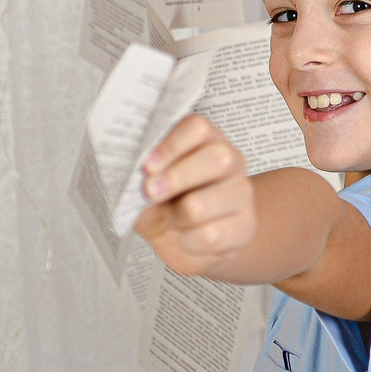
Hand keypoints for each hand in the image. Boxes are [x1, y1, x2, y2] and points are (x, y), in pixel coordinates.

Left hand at [134, 114, 256, 277]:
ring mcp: (241, 194)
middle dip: (176, 178)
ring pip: (207, 202)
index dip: (171, 145)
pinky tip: (186, 238)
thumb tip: (125, 180)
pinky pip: (212, 235)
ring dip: (177, 216)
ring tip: (171, 219)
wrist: (192, 243)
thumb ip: (138, 182)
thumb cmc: (170, 208)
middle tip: (151, 193)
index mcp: (205, 141)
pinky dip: (189, 241)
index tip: (147, 165)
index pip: (198, 128)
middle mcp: (230, 162)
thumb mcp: (148, 190)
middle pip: (217, 158)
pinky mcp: (245, 226)